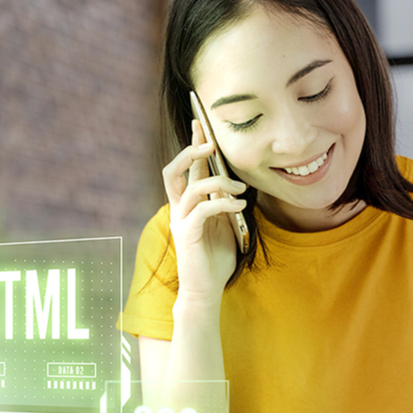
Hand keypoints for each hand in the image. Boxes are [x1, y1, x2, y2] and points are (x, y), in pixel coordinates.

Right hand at [162, 120, 247, 298]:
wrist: (206, 289)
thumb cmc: (216, 258)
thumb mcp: (225, 223)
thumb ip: (225, 202)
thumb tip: (235, 181)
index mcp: (187, 204)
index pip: (187, 168)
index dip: (193, 145)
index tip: (201, 123)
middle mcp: (179, 209)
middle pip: (173, 170)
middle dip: (191, 152)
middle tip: (211, 145)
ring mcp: (180, 221)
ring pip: (189, 187)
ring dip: (217, 181)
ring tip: (239, 187)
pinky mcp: (187, 235)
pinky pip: (203, 209)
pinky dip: (223, 202)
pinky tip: (238, 204)